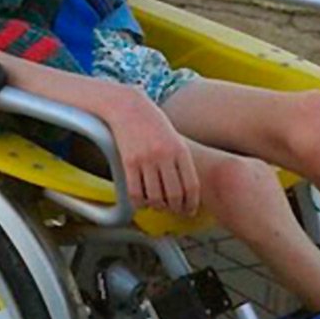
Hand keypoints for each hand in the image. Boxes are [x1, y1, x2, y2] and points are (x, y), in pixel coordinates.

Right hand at [98, 84, 200, 215]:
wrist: (127, 106)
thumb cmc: (152, 123)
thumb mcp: (174, 138)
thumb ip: (181, 161)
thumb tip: (187, 189)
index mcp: (180, 150)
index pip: (191, 186)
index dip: (192, 204)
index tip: (190, 211)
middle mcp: (164, 155)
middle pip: (174, 195)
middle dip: (175, 208)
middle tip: (173, 211)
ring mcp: (146, 159)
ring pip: (154, 197)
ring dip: (157, 206)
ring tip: (157, 205)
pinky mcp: (128, 162)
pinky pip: (135, 192)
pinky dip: (139, 202)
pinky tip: (141, 201)